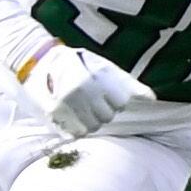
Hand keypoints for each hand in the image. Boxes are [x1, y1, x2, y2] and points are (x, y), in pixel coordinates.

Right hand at [15, 38, 141, 139]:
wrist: (38, 59)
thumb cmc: (76, 63)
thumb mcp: (103, 66)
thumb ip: (128, 83)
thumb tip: (152, 98)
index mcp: (99, 75)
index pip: (121, 103)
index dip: (116, 102)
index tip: (107, 97)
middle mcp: (86, 88)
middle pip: (108, 116)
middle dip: (103, 112)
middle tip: (91, 103)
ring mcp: (70, 100)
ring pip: (94, 126)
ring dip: (91, 122)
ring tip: (82, 110)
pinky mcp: (55, 111)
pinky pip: (77, 132)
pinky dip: (77, 129)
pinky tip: (73, 118)